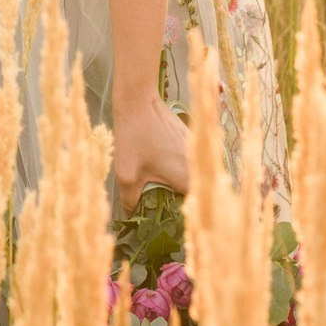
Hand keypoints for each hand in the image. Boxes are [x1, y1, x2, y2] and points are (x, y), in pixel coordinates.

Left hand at [112, 93, 190, 212]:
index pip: (197, 206)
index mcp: (187, 177)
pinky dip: (181, 169)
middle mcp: (198, 165)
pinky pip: (190, 162)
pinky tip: (163, 169)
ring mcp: (196, 150)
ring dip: (182, 184)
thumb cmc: (133, 137)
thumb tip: (131, 217)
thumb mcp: (126, 174)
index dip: (186, 217)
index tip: (173, 224)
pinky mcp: (191, 140)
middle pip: (197, 191)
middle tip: (164, 210)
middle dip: (182, 202)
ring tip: (163, 192)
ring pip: (194, 175)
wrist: (138, 101)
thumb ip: (130, 200)